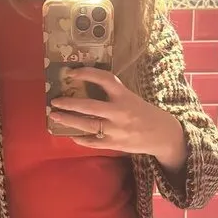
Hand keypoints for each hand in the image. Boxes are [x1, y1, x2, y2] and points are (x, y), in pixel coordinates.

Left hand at [49, 67, 188, 171]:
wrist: (163, 134)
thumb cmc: (144, 113)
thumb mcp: (131, 97)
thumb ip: (112, 94)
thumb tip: (84, 88)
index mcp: (125, 96)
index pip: (104, 79)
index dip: (86, 73)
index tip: (70, 73)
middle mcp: (120, 112)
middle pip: (89, 106)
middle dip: (69, 103)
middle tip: (54, 101)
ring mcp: (116, 130)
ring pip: (87, 125)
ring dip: (69, 120)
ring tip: (55, 117)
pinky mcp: (115, 144)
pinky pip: (93, 142)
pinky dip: (80, 138)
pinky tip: (71, 135)